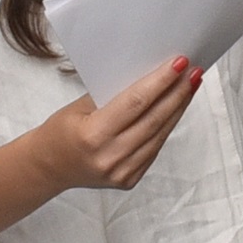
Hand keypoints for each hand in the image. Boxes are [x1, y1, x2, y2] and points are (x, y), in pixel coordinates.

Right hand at [36, 57, 202, 191]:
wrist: (49, 166)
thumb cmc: (61, 131)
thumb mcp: (79, 107)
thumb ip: (112, 95)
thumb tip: (150, 76)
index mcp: (93, 135)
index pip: (135, 102)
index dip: (161, 81)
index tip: (180, 62)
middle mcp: (109, 156)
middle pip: (154, 119)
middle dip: (177, 92)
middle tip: (194, 71)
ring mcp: (122, 172)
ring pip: (159, 135)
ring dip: (178, 108)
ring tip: (190, 85)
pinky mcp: (129, 179)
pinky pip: (154, 149)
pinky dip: (167, 126)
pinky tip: (176, 108)